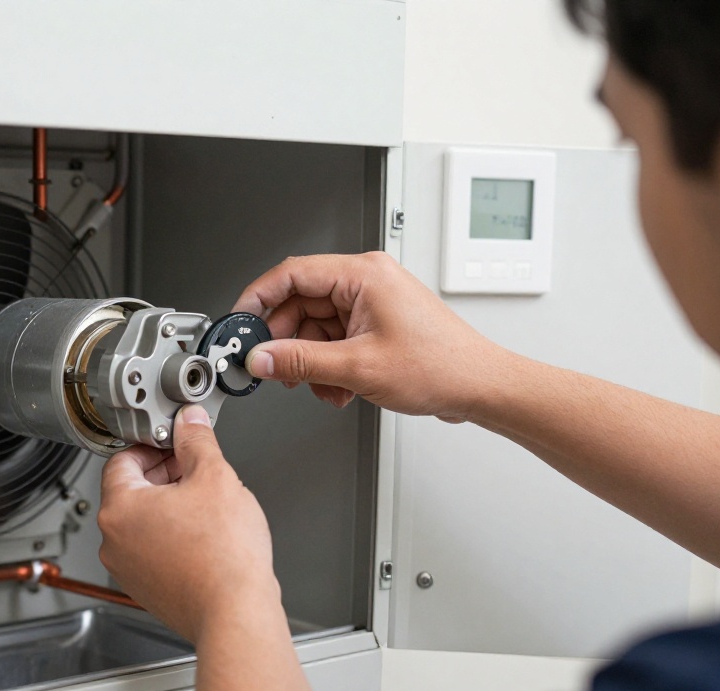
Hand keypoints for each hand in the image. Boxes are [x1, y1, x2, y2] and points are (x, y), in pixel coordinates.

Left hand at [97, 406, 282, 642]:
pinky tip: (205, 536)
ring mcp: (127, 569)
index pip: (122, 459)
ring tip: (206, 507)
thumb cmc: (223, 557)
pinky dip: (174, 537)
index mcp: (118, 509)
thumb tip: (190, 422)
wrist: (235, 613)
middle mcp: (113, 541)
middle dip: (166, 475)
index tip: (176, 444)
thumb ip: (197, 441)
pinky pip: (153, 550)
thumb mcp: (215, 477)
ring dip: (171, 507)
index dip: (154, 446)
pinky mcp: (146, 589)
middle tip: (198, 471)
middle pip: (132, 490)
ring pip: (144, 522)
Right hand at [233, 252, 513, 422]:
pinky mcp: (376, 323)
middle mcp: (366, 281)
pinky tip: (340, 387)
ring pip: (315, 326)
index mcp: (363, 274)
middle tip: (276, 368)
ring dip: (311, 361)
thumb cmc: (441, 366)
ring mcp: (371, 303)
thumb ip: (301, 361)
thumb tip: (262, 358)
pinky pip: (334, 338)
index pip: (291, 274)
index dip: (258, 299)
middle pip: (300, 303)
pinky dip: (328, 365)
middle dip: (287, 341)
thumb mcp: (358, 367)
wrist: (480, 386)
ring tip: (323, 386)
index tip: (240, 325)